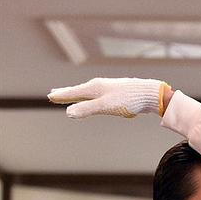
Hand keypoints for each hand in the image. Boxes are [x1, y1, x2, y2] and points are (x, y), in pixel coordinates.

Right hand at [48, 77, 168, 118]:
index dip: (62, 95)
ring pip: (90, 93)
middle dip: (67, 93)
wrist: (150, 94)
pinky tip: (95, 100)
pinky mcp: (117, 95)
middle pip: (79, 90)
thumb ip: (87, 109)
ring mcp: (109, 90)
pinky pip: (99, 97)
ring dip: (79, 95)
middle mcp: (99, 86)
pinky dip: (92, 98)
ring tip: (73, 96)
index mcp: (94, 88)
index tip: (50, 96)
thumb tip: (68, 113)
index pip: (73, 92)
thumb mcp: (105, 106)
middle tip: (54, 93)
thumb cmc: (128, 99)